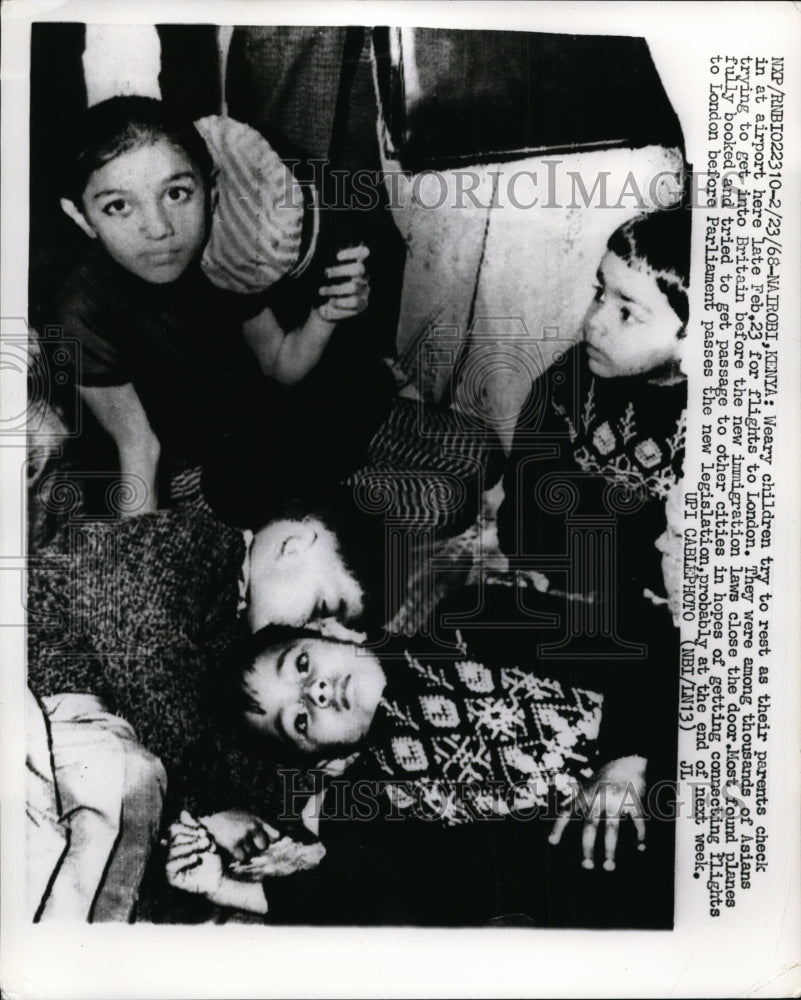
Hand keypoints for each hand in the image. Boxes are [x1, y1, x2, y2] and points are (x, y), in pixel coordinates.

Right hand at [166, 811, 223, 896]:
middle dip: (193, 838)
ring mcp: (169, 865)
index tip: (204, 832)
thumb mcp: (205, 838)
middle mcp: (169, 852)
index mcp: (176, 842)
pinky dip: (184, 860)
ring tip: (203, 849)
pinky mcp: (171, 878)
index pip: (174, 828)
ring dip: (191, 847)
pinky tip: (195, 858)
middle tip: (207, 842)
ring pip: (172, 851)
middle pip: (174, 838)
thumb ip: (193, 826)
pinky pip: (170, 866)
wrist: (220, 876)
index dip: (189, 828)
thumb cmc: (211, 857)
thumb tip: (183, 812)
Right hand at [199, 809, 279, 861]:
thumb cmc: (228, 819)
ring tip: (236, 844)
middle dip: (256, 848)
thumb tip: (274, 839)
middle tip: (246, 845)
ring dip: (245, 852)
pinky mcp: (234, 844)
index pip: (275, 834)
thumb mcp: (245, 816)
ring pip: (252, 853)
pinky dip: (237, 856)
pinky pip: (242, 858)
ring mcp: (244, 835)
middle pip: (264, 846)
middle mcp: (253, 826)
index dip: (274, 842)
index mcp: (257, 819)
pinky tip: (231, 849)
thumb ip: (258, 825)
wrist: (210, 820)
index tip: (271, 846)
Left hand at [315, 245, 369, 322]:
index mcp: (357, 264)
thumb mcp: (322, 272)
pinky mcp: (362, 305)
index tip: (337, 257)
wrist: (323, 307)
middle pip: (359, 269)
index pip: (362, 252)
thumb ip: (326, 261)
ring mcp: (364, 291)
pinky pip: (353, 302)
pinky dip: (339, 303)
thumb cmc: (323, 284)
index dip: (352, 253)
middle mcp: (363, 276)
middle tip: (326, 273)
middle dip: (340, 270)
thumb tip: (324, 255)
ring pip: (353, 287)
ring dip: (335, 289)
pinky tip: (330, 302)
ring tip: (321, 291)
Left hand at [548, 756, 647, 870]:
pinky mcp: (633, 801)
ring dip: (610, 850)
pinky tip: (640, 848)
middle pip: (590, 826)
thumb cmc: (604, 776)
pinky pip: (637, 822)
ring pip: (612, 829)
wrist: (627, 760)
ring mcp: (616, 800)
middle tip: (587, 866)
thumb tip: (562, 808)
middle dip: (588, 847)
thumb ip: (577, 797)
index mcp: (584, 795)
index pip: (567, 811)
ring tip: (609, 867)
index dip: (559, 826)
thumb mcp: (587, 784)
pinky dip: (640, 836)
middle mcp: (598, 799)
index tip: (552, 842)